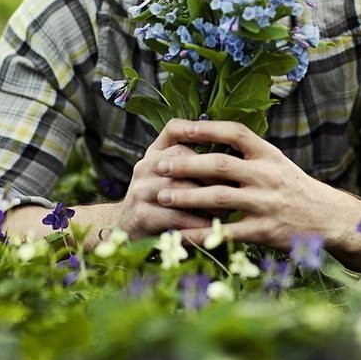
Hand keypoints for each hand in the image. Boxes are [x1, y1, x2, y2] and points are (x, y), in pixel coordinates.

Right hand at [112, 122, 222, 238]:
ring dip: (207, 201)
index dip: (197, 130)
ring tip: (226, 211)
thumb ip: (190, 163)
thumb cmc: (160, 201)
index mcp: (154, 153)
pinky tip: (212, 227)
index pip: (173, 130)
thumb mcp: (169, 176)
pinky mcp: (141, 215)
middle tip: (233, 187)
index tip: (223, 139)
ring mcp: (140, 190)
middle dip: (210, 174)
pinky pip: (175, 216)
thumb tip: (233, 155)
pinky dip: (197, 222)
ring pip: (179, 189)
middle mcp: (144, 166)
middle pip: (180, 159)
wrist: (127, 229)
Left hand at [151, 119, 358, 249]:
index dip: (205, 129)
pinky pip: (228, 232)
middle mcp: (267, 175)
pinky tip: (182, 234)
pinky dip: (203, 233)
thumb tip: (208, 141)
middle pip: (220, 164)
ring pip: (219, 197)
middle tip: (159, 166)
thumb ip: (248, 155)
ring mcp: (266, 203)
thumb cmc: (295, 189)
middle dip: (186, 165)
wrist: (330, 219)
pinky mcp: (265, 231)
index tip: (179, 128)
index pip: (234, 133)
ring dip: (188, 198)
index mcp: (269, 154)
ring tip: (163, 198)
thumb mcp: (276, 163)